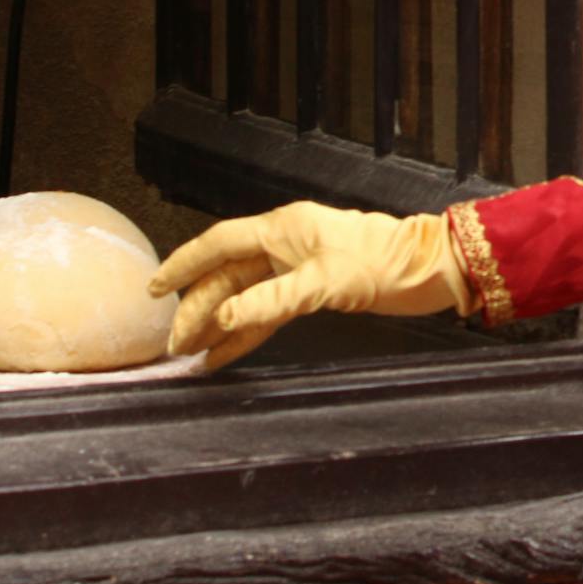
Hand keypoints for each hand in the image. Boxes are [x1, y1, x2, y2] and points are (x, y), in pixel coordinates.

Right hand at [148, 201, 471, 371]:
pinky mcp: (312, 290)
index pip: (219, 244)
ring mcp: (297, 267)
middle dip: (198, 308)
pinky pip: (268, 312)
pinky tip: (224, 355)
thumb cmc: (384, 263)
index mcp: (283, 228)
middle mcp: (285, 244)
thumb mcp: (325, 282)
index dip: (184, 266)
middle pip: (228, 275)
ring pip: (245, 296)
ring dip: (219, 324)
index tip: (153, 289)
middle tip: (174, 345)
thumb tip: (223, 318)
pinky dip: (246, 333)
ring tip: (190, 354)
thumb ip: (272, 300)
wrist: (429, 270)